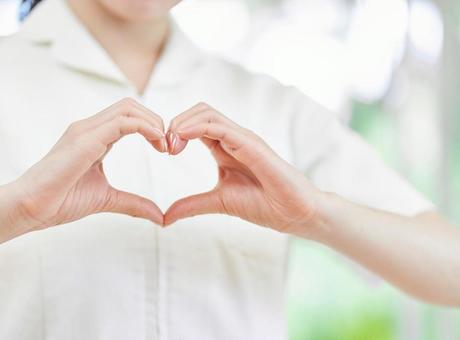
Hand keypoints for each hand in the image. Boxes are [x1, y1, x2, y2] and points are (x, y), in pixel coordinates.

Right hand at [5, 98, 166, 236]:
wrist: (29, 209)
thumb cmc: (60, 201)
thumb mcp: (107, 199)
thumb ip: (133, 203)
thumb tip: (159, 217)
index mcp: (94, 137)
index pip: (129, 116)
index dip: (152, 126)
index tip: (165, 149)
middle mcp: (89, 128)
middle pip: (131, 105)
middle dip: (156, 120)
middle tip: (168, 146)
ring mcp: (85, 130)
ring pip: (128, 108)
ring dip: (153, 121)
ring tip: (164, 145)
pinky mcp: (84, 139)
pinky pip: (122, 122)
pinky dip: (144, 127)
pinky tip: (156, 141)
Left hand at [164, 103, 326, 236]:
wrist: (294, 214)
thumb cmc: (263, 204)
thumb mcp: (218, 202)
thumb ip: (192, 205)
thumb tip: (164, 217)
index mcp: (224, 147)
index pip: (196, 124)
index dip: (175, 131)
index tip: (164, 150)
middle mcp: (233, 138)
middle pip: (199, 111)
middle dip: (176, 123)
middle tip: (165, 147)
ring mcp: (243, 138)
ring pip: (207, 113)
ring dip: (183, 123)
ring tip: (171, 144)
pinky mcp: (252, 144)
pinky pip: (221, 127)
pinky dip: (197, 128)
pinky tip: (182, 139)